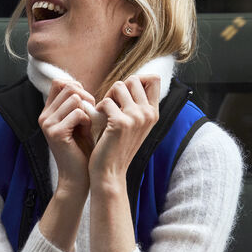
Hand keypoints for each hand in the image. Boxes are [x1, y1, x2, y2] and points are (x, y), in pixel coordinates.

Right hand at [39, 77, 96, 192]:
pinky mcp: (56, 133)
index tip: (87, 104)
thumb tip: (78, 83)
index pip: (60, 82)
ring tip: (87, 126)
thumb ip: (75, 103)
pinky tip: (86, 133)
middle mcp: (44, 116)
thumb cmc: (82, 149)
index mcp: (47, 112)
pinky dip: (87, 121)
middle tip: (92, 114)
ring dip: (87, 110)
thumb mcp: (78, 121)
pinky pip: (78, 113)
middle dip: (86, 96)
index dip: (78, 87)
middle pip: (68, 87)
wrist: (78, 176)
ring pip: (75, 98)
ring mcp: (48, 124)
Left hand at [89, 74, 159, 188]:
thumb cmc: (116, 147)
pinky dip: (98, 108)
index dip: (137, 79)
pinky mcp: (121, 123)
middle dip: (118, 88)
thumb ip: (137, 104)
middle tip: (110, 104)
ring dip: (108, 96)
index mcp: (154, 113)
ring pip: (119, 86)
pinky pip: (106, 101)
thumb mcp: (133, 124)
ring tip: (104, 112)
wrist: (110, 172)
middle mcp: (148, 113)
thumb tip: (134, 79)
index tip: (124, 94)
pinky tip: (97, 121)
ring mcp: (136, 117)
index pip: (154, 79)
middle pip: (134, 79)